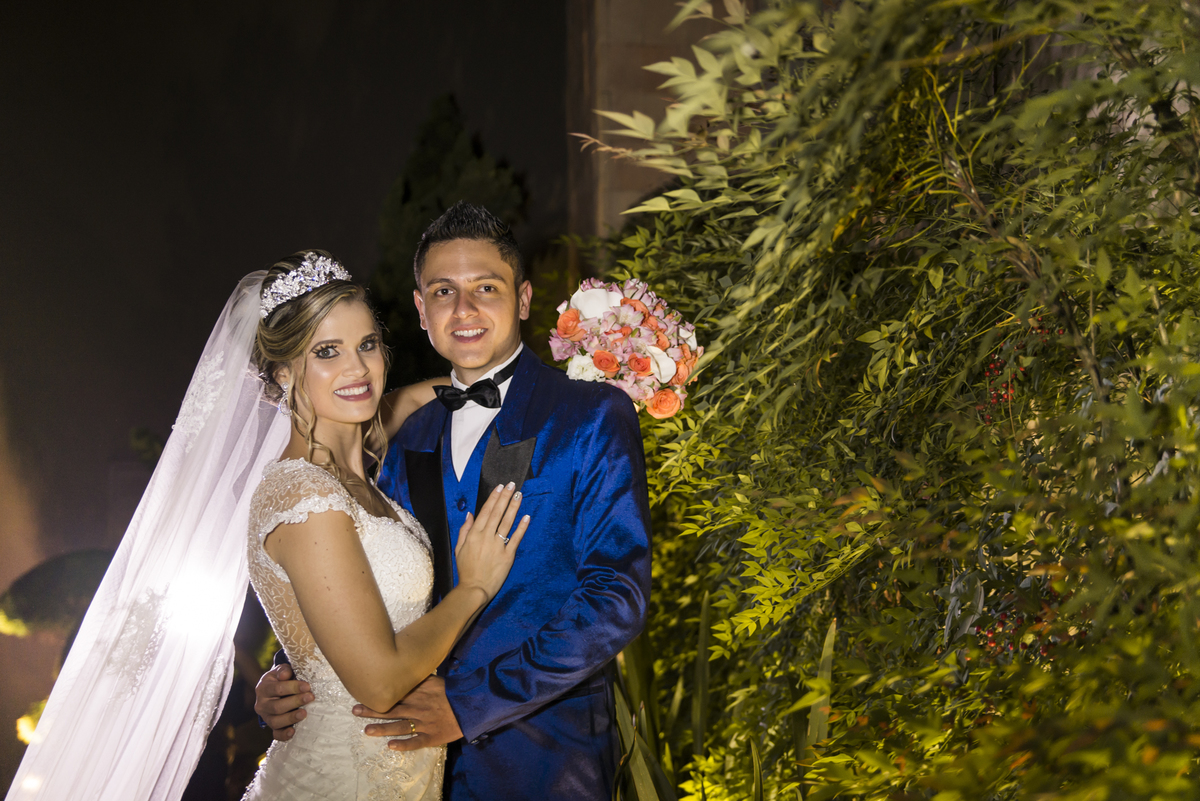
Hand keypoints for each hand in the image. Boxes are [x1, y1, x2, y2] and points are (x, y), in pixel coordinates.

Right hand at [254, 663, 313, 741]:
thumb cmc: (283, 678)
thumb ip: (284, 670)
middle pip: (276, 707)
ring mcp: (267, 717)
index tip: (307, 686)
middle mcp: (262, 704)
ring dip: (291, 718)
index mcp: (263, 688)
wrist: (277, 690)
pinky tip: (293, 731)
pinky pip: (276, 734)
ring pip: (275, 722)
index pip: (277, 689)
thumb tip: (285, 675)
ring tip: (304, 713)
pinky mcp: (273, 727)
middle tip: (310, 697)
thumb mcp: (282, 671)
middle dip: (295, 702)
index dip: (293, 687)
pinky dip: (284, 735)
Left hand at [354, 675, 463, 749]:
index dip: (378, 695)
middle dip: (372, 710)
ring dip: (382, 728)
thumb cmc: (454, 692)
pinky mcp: (431, 737)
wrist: (472, 706)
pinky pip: (415, 742)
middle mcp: (417, 708)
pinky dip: (403, 745)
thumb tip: (405, 668)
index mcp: (418, 694)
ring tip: (366, 730)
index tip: (362, 692)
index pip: (394, 694)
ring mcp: (423, 724)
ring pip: (399, 726)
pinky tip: (390, 747)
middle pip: (391, 709)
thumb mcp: (437, 680)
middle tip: (355, 710)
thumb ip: (421, 678)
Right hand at [453, 482, 529, 600]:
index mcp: (474, 534)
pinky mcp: (508, 556)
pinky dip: (521, 527)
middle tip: (511, 484)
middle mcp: (486, 537)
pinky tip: (526, 516)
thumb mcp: (459, 548)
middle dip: (505, 497)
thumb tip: (470, 514)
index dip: (493, 498)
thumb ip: (465, 530)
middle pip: (497, 513)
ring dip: (513, 507)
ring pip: (507, 522)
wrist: (474, 589)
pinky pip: (516, 538)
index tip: (499, 487)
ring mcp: (498, 546)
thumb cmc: (466, 570)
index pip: (485, 511)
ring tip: (519, 495)